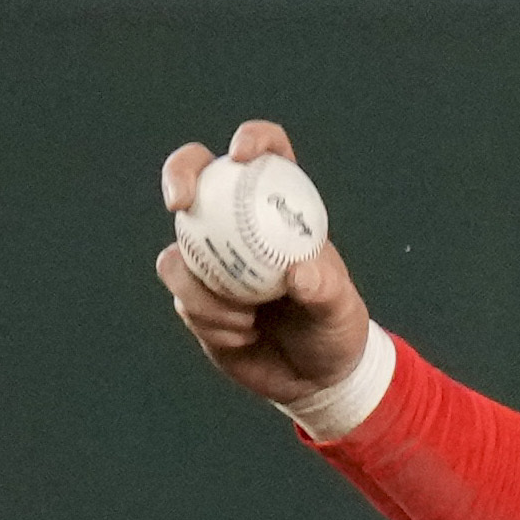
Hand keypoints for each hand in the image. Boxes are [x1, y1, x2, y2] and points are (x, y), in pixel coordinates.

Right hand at [153, 121, 374, 412]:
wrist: (314, 378)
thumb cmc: (334, 330)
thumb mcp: (340, 311)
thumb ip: (324, 290)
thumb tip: (298, 275)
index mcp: (281, 209)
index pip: (269, 155)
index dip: (254, 140)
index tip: (242, 155)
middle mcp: (239, 223)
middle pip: (196, 175)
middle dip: (179, 175)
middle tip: (179, 202)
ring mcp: (210, 258)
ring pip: (178, 251)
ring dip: (203, 289)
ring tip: (247, 321)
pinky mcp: (194, 295)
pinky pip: (183, 297)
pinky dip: (210, 320)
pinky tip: (242, 337)